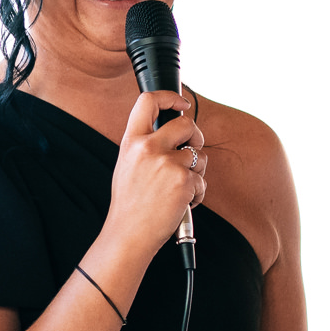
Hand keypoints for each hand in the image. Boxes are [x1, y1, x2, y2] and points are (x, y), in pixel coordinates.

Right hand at [106, 90, 204, 250]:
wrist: (129, 234)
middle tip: (192, 150)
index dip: (170, 97)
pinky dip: (197, 194)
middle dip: (196, 136)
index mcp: (131, 141)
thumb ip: (144, 145)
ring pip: (199, 156)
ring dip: (196, 173)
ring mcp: (167, 164)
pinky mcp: (183, 182)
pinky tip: (181, 203)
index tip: (181, 104)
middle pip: (186, 124)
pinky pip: (202, 181)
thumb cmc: (129, 204)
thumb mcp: (127, 165)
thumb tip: (173, 131)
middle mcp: (148, 148)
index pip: (148, 101)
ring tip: (178, 190)